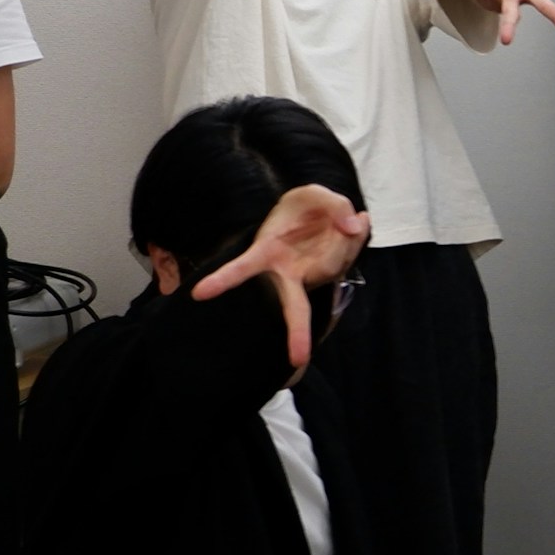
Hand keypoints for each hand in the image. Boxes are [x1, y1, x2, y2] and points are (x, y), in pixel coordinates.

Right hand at [188, 182, 370, 370]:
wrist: (315, 214)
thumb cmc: (302, 207)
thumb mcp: (314, 193)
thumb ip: (334, 204)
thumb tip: (353, 228)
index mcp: (267, 251)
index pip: (242, 269)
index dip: (223, 280)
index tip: (198, 294)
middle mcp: (288, 272)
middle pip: (292, 307)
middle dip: (297, 333)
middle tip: (297, 361)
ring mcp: (312, 277)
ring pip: (335, 263)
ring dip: (344, 239)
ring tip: (338, 218)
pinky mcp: (331, 274)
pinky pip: (349, 258)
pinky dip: (355, 239)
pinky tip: (356, 225)